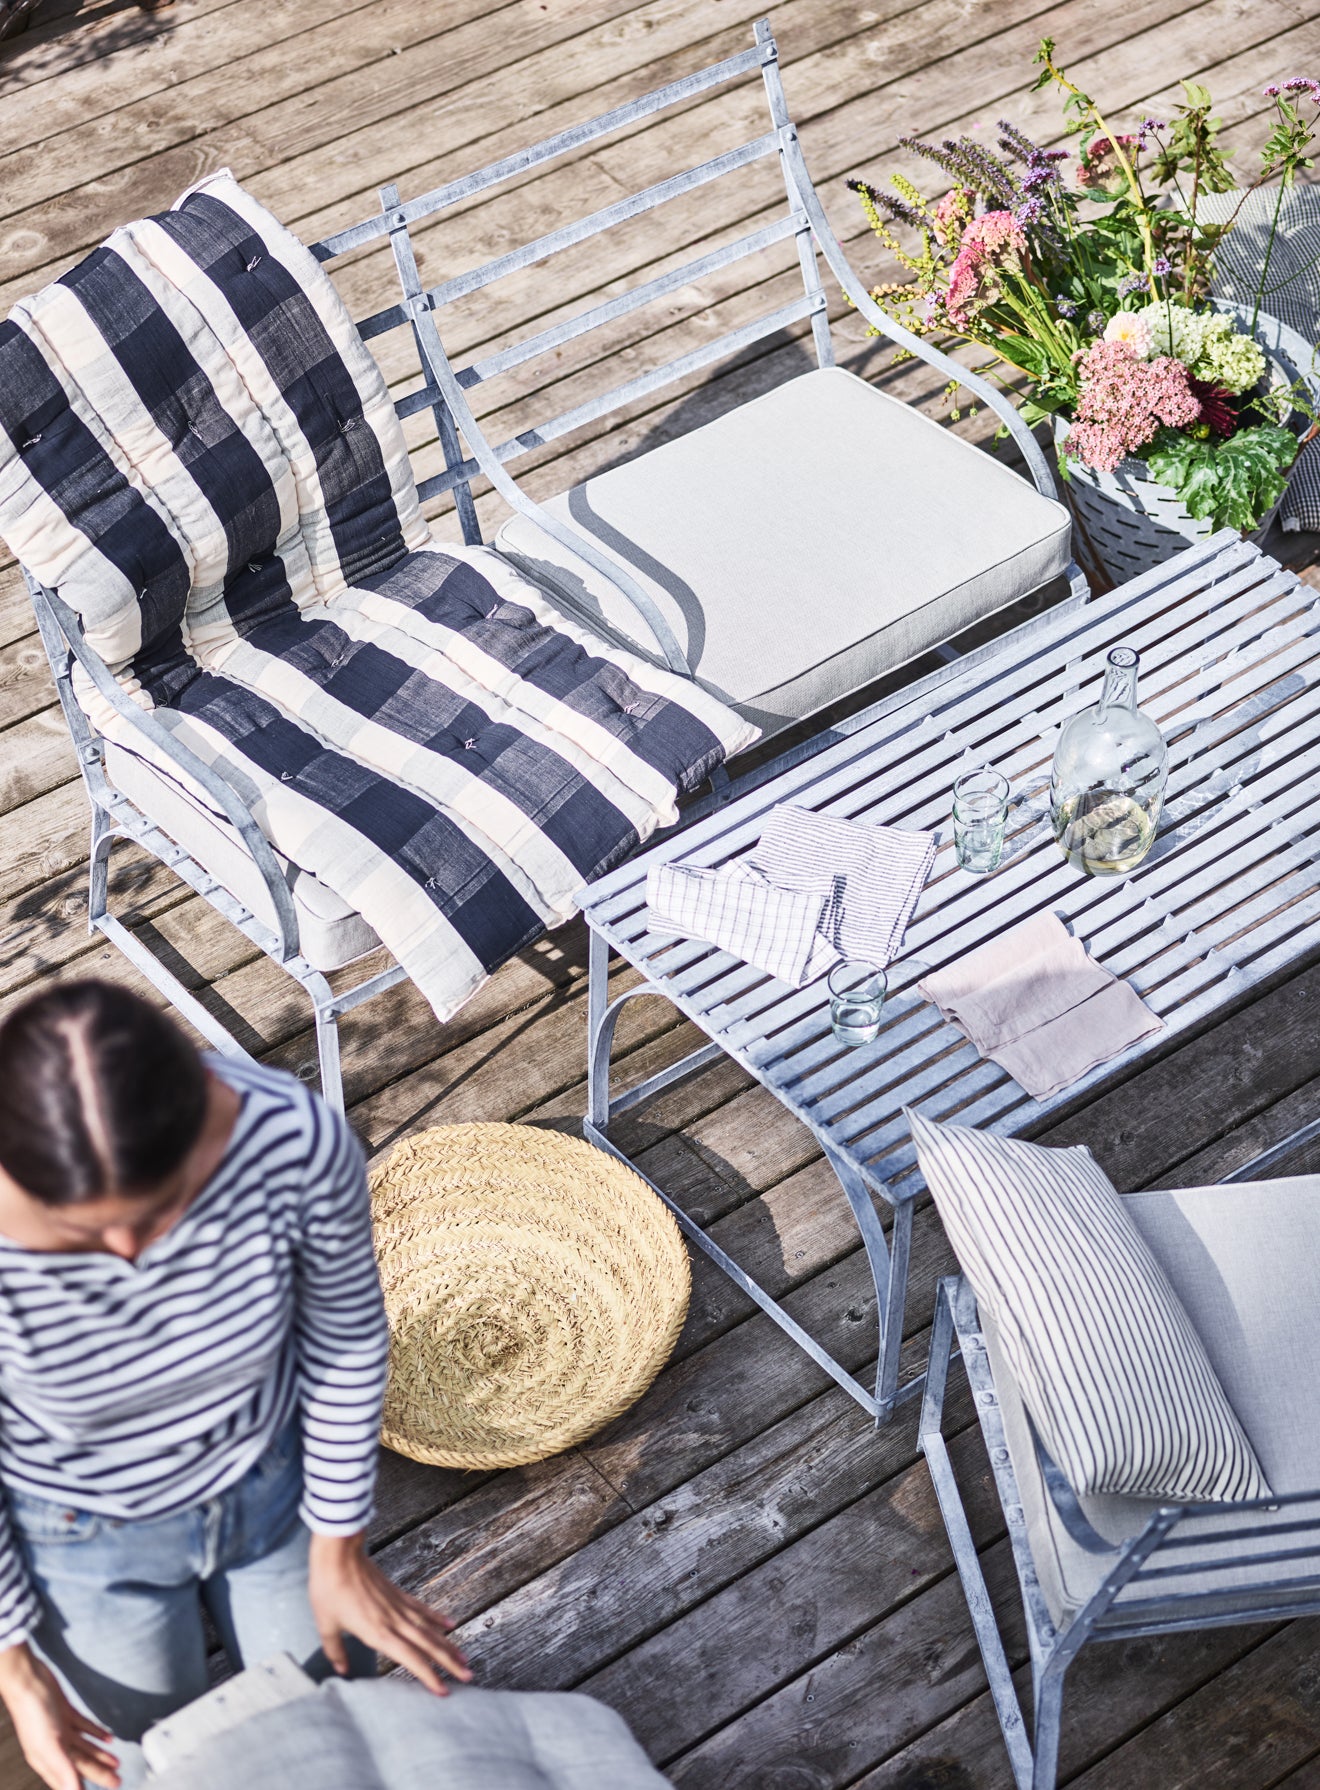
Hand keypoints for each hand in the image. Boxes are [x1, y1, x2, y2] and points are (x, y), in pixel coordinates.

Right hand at [0, 1643, 119, 1789]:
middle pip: (81, 1764)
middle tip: (117, 1780)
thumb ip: (63, 1769)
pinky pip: (84, 1727)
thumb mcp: (49, 1745)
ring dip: (100, 1754)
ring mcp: (60, 1730)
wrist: (29, 1681)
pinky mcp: (66, 1713)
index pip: (72, 1779)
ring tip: (116, 1762)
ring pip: (84, 1747)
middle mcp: (54, 1747)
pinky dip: (96, 1733)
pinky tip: (107, 1738)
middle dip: (99, 1773)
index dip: (85, 1788)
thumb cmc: (33, 1713)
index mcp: (48, 1760)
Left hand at [307, 1532, 470, 1694]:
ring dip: (448, 1644)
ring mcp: (399, 1607)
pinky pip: (422, 1610)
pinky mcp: (398, 1594)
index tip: (443, 1691)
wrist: (340, 1554)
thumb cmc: (330, 1589)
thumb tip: (341, 1670)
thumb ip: (335, 1650)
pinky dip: (437, 1618)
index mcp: (378, 1634)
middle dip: (449, 1663)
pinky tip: (450, 1624)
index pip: (411, 1660)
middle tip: (468, 1676)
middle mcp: (395, 1622)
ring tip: (464, 1657)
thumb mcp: (326, 1625)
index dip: (428, 1677)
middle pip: (428, 1646)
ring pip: (430, 1630)